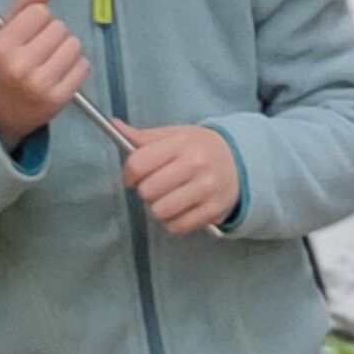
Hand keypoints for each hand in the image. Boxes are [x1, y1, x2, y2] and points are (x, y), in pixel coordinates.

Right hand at [0, 0, 86, 143]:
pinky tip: (59, 73)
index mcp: (1, 47)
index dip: (37, 19)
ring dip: (65, 48)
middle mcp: (19, 66)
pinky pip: (83, 65)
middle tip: (38, 50)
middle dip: (51, 34)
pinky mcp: (59, 99)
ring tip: (49, 61)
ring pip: (73, 44)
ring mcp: (40, 85)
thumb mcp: (3, 34)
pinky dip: (75, 66)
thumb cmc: (3, 68)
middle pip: (59, 27)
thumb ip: (24, 4)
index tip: (28, 33)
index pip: (39, 12)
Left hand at [121, 121, 241, 236]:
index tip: (132, 177)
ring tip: (169, 197)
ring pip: (159, 211)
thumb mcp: (175, 135)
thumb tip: (114, 126)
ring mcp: (206, 189)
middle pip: (147, 191)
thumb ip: (144, 137)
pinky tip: (180, 209)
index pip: (138, 164)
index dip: (128, 174)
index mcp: (182, 142)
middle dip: (146, 191)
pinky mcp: (213, 211)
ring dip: (158, 208)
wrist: (239, 163)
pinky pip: (176, 227)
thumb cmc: (199, 149)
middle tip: (157, 185)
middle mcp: (196, 164)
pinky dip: (172, 222)